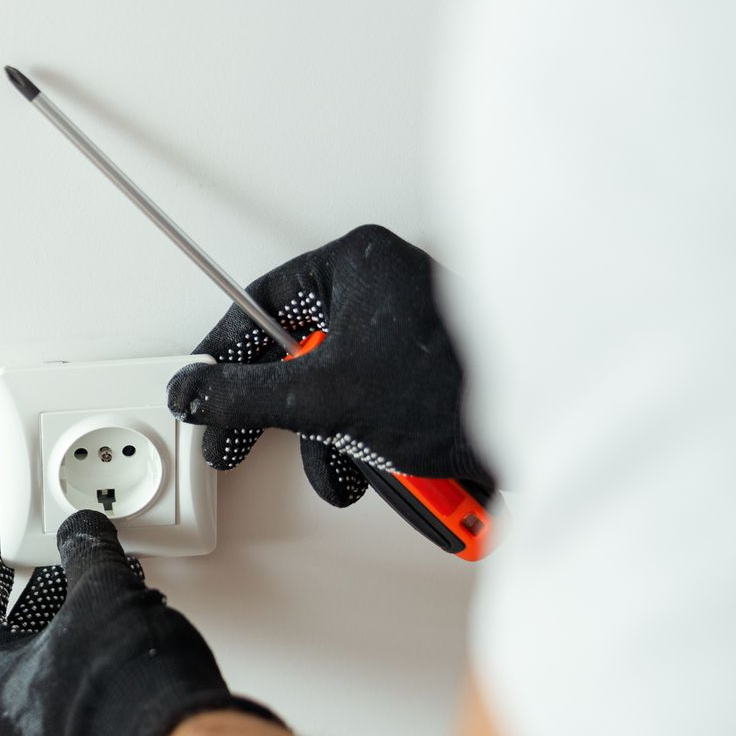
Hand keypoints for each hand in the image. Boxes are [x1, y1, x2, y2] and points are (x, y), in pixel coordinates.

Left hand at [0, 510, 283, 735]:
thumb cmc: (122, 690)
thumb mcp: (101, 593)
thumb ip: (87, 554)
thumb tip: (83, 534)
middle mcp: (7, 734)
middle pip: (11, 651)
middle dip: (41, 606)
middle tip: (59, 575)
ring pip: (49, 682)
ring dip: (75, 638)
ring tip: (108, 604)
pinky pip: (80, 708)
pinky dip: (96, 670)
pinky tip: (129, 647)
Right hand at [165, 224, 494, 505]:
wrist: (541, 442)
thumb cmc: (459, 391)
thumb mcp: (324, 396)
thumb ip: (243, 395)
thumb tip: (194, 390)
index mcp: (358, 265)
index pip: (262, 302)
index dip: (222, 353)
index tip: (200, 388)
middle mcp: (386, 290)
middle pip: (297, 355)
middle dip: (289, 417)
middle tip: (241, 442)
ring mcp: (411, 336)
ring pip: (336, 392)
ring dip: (335, 446)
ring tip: (352, 469)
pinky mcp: (431, 380)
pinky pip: (376, 411)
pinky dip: (373, 450)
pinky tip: (390, 469)